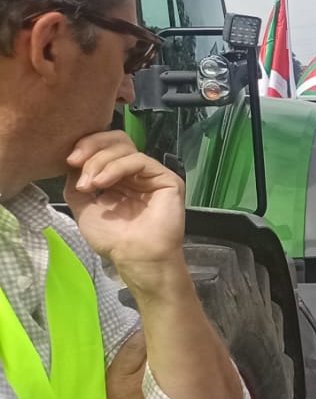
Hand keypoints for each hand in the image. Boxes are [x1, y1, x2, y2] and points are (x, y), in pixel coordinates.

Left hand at [63, 133, 186, 284]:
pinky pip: (139, 161)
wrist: (136, 258)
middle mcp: (136, 173)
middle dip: (90, 146)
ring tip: (90, 184)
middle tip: (74, 162)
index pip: (104, 148)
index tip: (67, 162)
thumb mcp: (84, 208)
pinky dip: (116, 167)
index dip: (85, 147)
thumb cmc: (114, 240)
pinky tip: (103, 182)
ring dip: (99, 162)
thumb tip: (71, 165)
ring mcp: (151, 175)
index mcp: (119, 178)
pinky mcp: (166, 179)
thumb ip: (76, 185)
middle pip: (115, 140)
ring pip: (124, 149)